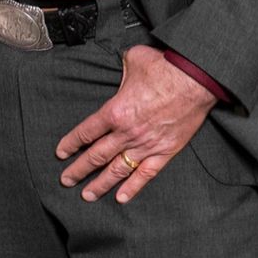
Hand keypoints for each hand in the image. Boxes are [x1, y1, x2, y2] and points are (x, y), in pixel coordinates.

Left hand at [55, 45, 216, 203]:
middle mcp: (127, 132)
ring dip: (100, 184)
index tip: (61, 153)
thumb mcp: (132, 60)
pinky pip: (146, 174)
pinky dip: (133, 187)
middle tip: (66, 180)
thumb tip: (121, 63)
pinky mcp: (165, 151)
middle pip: (96, 156)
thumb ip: (121, 67)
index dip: (70, 144)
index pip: (85, 132)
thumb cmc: (164, 67)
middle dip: (78, 170)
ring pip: (117, 169)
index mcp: (115, 111)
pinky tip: (121, 197)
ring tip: (87, 195)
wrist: (196, 80)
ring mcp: (146, 144)